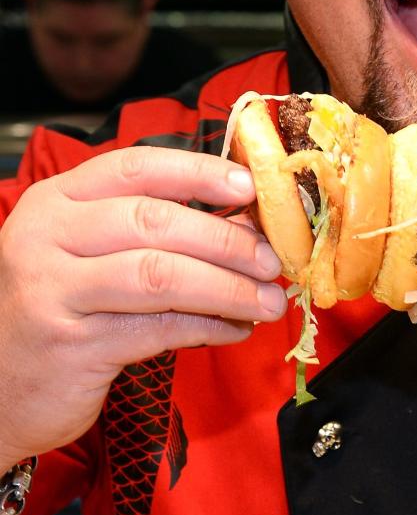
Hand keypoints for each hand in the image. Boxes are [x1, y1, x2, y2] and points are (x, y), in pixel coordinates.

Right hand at [0, 147, 284, 465]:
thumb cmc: (57, 311)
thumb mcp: (87, 254)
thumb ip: (151, 230)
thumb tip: (245, 222)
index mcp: (55, 202)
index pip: (136, 168)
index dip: (198, 173)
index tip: (248, 186)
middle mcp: (47, 238)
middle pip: (156, 222)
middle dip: (227, 240)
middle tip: (271, 260)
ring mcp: (54, 292)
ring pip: (162, 276)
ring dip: (228, 288)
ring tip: (266, 300)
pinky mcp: (73, 346)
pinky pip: (159, 329)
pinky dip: (209, 327)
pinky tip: (235, 328)